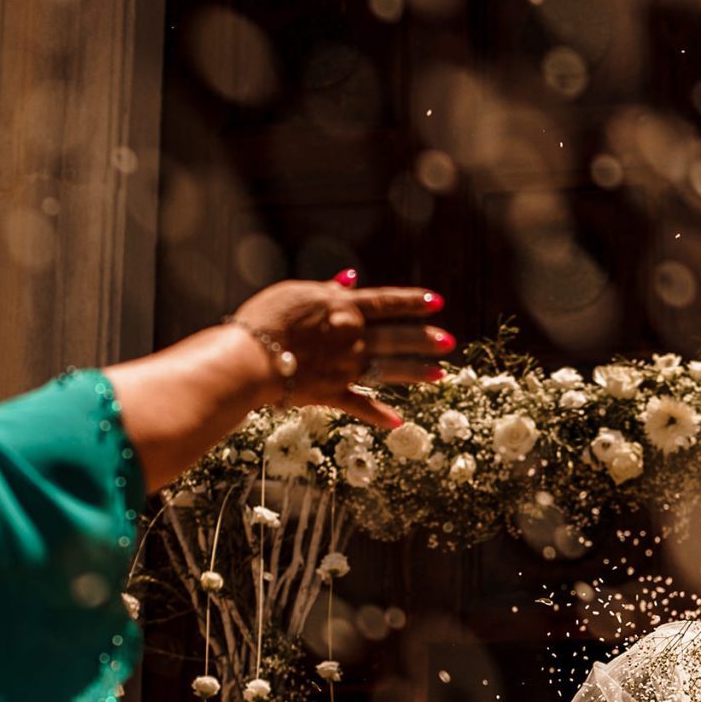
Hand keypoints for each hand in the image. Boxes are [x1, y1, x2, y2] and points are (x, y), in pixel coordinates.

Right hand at [231, 275, 450, 432]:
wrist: (250, 357)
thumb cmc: (266, 319)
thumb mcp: (296, 293)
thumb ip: (326, 289)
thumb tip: (350, 278)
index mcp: (343, 309)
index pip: (386, 302)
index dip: (412, 302)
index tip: (437, 302)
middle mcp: (352, 337)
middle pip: (396, 336)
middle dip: (425, 339)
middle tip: (450, 342)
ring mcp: (344, 368)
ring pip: (388, 369)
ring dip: (416, 372)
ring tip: (440, 376)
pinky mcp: (331, 393)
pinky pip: (360, 405)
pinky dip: (378, 414)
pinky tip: (398, 422)